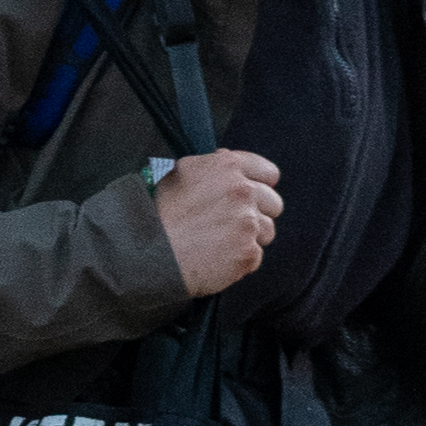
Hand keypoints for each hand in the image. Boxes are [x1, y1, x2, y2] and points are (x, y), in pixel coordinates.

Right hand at [154, 149, 282, 296]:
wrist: (151, 253)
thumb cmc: (161, 213)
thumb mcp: (180, 172)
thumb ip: (212, 166)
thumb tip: (228, 164)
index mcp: (228, 167)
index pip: (268, 173)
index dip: (261, 185)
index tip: (252, 196)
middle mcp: (243, 191)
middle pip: (274, 203)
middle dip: (257, 213)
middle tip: (232, 223)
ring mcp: (248, 223)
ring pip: (267, 231)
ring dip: (249, 237)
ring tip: (220, 242)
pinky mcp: (248, 252)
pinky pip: (256, 256)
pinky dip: (240, 260)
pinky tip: (218, 258)